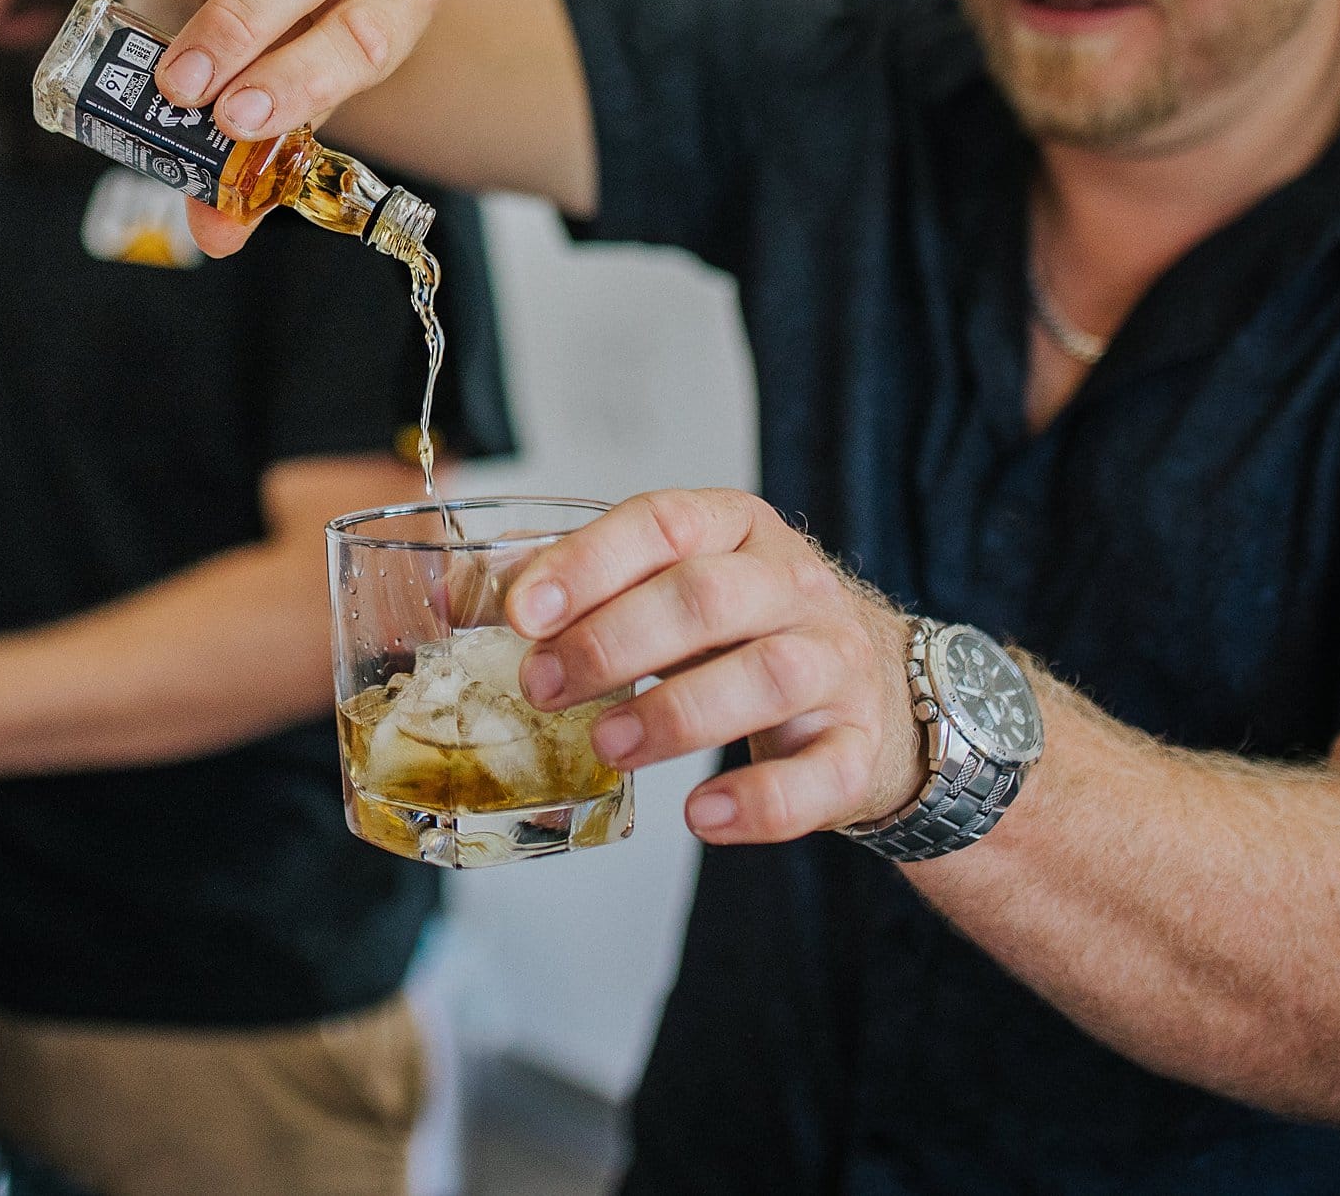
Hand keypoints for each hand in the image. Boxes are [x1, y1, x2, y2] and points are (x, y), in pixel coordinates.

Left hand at [503, 490, 928, 845]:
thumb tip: (461, 594)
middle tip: (542, 687)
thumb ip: (583, 588)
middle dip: (613, 642)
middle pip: (708, 598)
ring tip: (606, 746)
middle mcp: (794, 587)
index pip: (663, 524)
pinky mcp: (857, 746)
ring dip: (674, 714)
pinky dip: (760, 802)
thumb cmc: (745, 634)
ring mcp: (835, 665)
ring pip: (767, 676)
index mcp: (736, 531)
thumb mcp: (672, 588)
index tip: (522, 612)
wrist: (878, 691)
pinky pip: (821, 773)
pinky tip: (701, 815)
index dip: (588, 564)